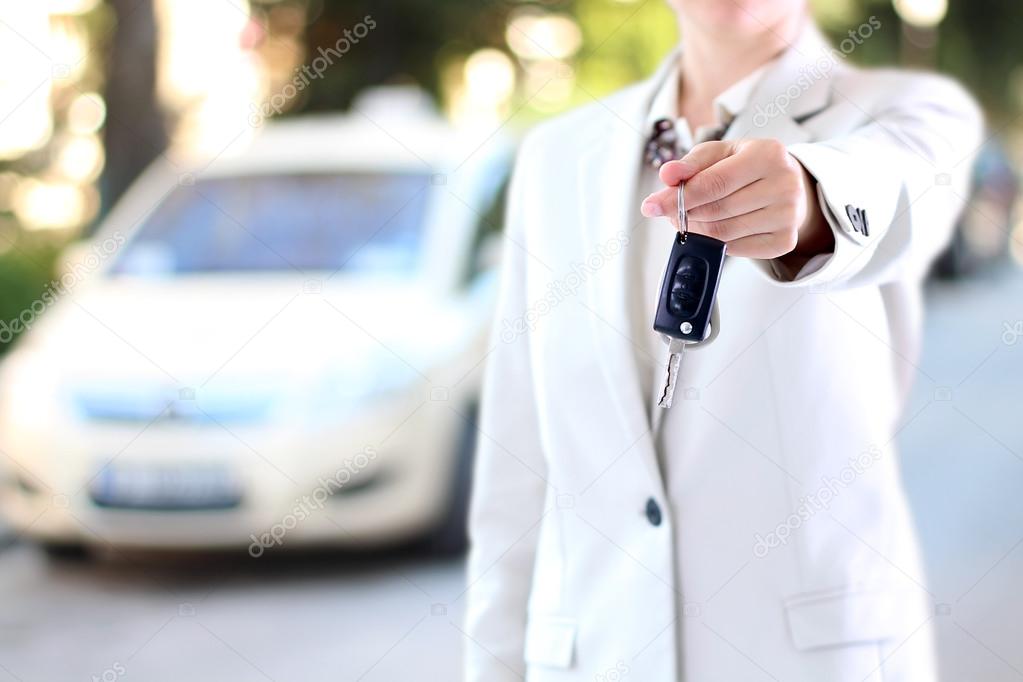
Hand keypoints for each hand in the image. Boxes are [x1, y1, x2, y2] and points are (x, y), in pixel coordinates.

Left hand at [640, 139, 832, 260]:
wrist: (787, 185)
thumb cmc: (747, 166)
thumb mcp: (720, 153)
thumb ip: (691, 164)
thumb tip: (667, 174)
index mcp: (768, 154)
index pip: (714, 183)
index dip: (678, 197)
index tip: (651, 206)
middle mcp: (785, 185)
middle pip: (716, 211)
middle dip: (686, 214)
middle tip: (672, 212)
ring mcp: (788, 216)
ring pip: (723, 234)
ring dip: (697, 229)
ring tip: (691, 217)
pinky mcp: (785, 241)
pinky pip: (735, 249)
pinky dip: (716, 242)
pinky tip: (713, 228)